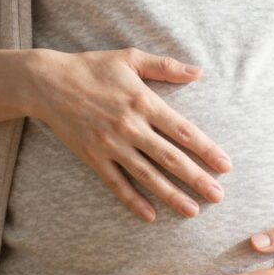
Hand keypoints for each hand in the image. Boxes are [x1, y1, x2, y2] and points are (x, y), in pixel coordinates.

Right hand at [26, 47, 231, 221]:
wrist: (48, 83)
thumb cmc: (92, 67)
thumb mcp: (130, 58)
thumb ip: (166, 66)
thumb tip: (199, 72)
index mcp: (143, 102)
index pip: (182, 131)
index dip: (206, 149)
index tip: (225, 166)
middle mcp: (130, 126)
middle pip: (170, 158)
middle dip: (197, 179)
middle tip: (218, 196)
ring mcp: (111, 145)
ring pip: (147, 176)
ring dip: (171, 195)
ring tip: (193, 211)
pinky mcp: (93, 158)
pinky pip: (116, 184)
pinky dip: (133, 201)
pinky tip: (150, 216)